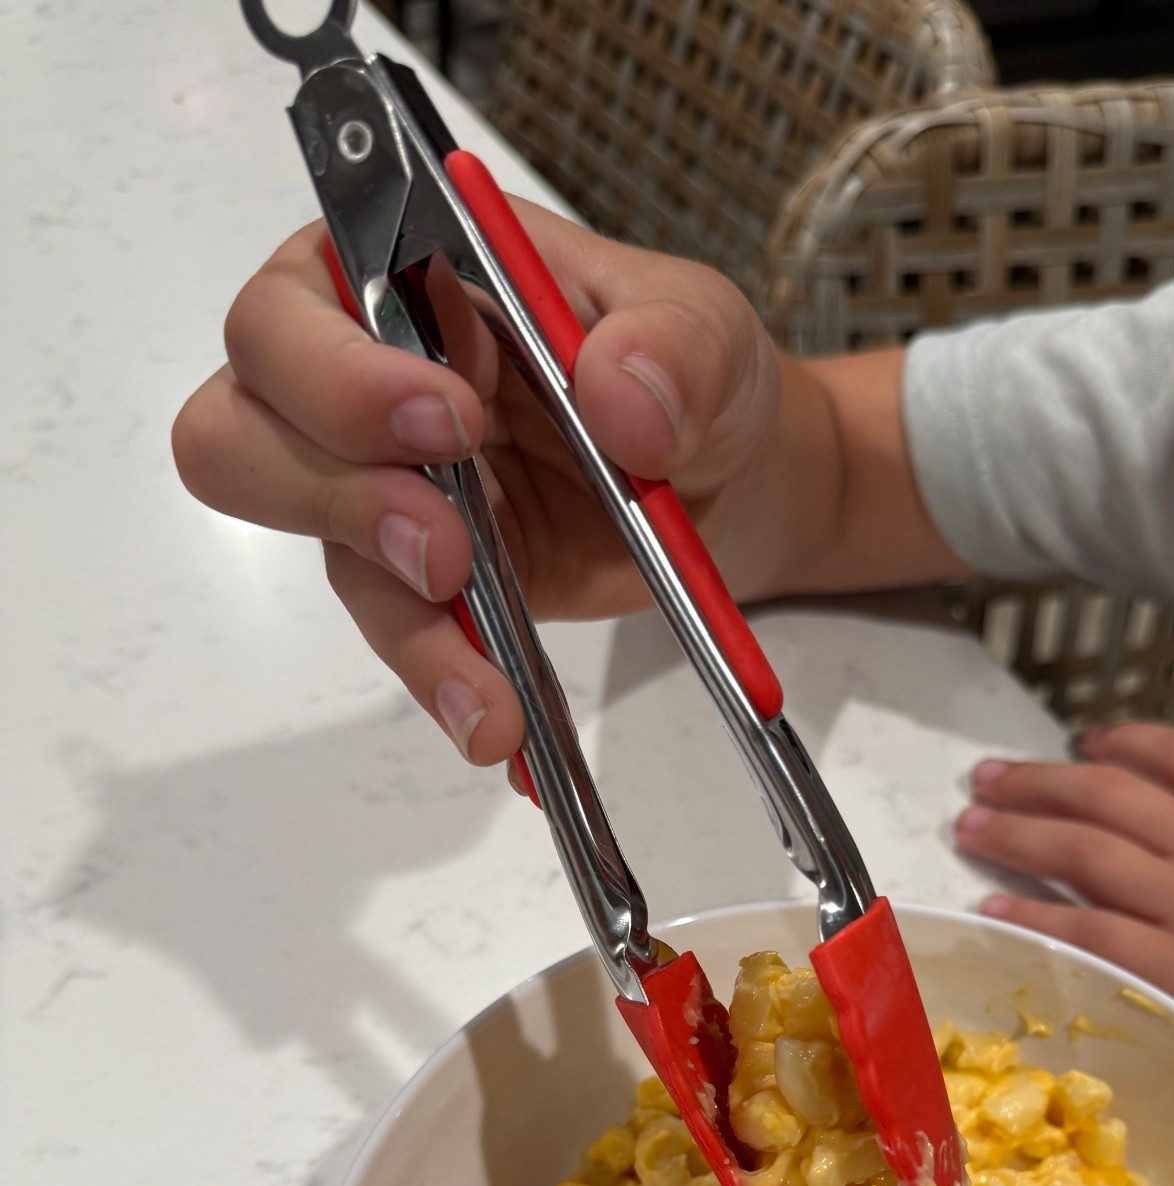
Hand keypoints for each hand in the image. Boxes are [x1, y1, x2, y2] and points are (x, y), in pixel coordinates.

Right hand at [171, 207, 783, 765]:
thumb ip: (676, 347)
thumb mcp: (710, 331)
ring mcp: (376, 480)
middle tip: (447, 545)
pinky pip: (392, 628)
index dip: (341, 367)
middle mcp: (362, 367)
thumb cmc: (685, 374)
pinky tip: (494, 719)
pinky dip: (440, 676)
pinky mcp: (415, 575)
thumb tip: (623, 394)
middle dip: (330, 490)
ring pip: (303, 544)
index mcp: (411, 267)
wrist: (721, 482)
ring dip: (392, 612)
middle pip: (241, 421)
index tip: (447, 419)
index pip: (303, 294)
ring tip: (482, 674)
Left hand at [954, 722, 1173, 1120]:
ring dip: (1018, 834)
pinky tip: (996, 903)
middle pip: (1106, 796)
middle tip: (986, 779)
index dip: (1119, 741)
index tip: (1082, 740)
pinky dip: (1034, 913)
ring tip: (972, 825)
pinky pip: (1087, 933)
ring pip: (1083, 852)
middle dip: (1038, 782)